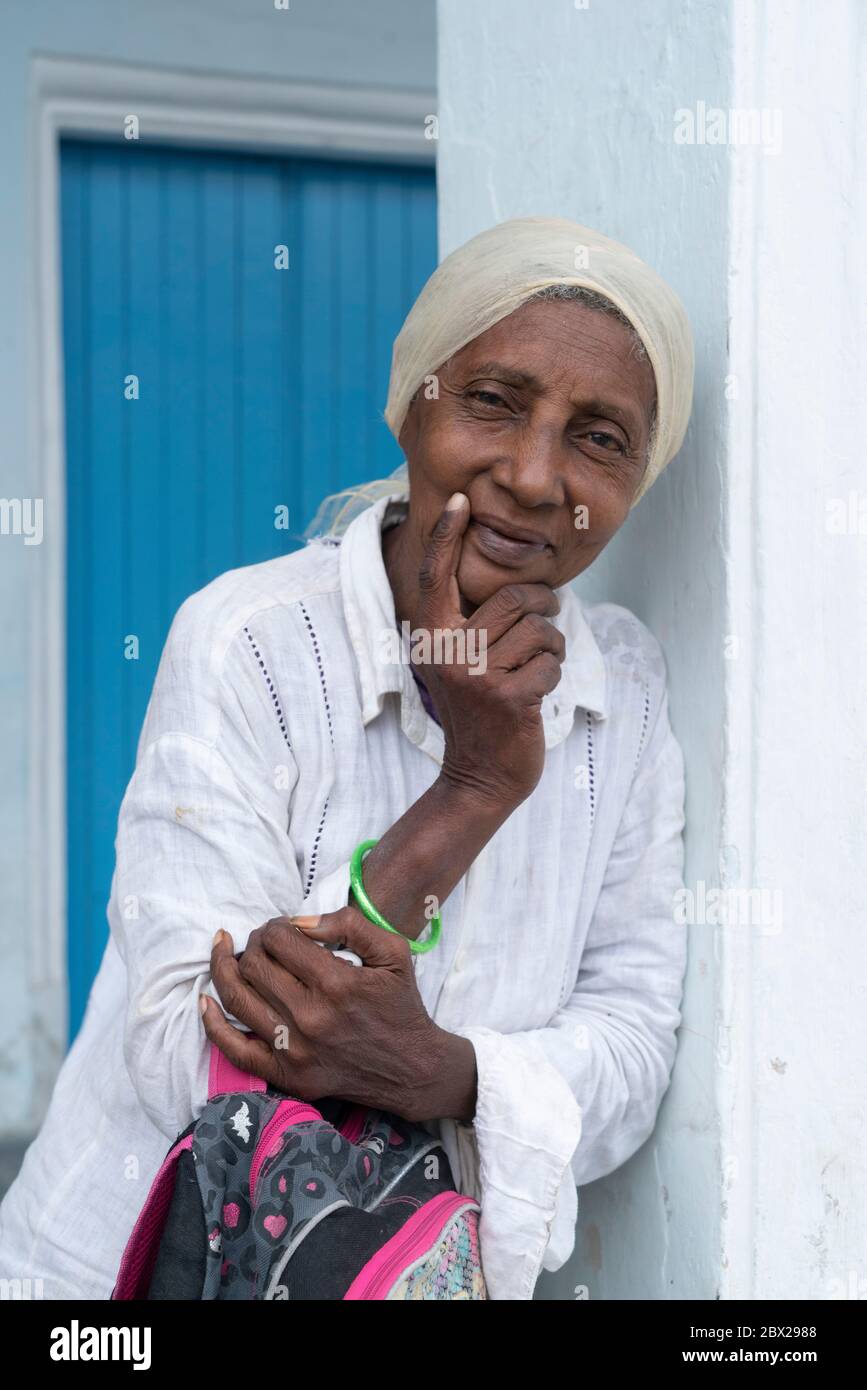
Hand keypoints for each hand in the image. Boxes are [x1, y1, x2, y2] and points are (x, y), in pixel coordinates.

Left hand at [200, 909, 476, 1122]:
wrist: (412, 1068)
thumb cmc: (400, 1004)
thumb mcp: (392, 951)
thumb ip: (349, 924)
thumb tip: (300, 922)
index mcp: (336, 983)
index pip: (279, 940)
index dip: (274, 926)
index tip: (283, 928)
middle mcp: (310, 1017)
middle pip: (254, 965)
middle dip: (253, 943)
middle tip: (262, 940)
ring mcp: (293, 1050)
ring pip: (237, 999)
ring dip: (224, 969)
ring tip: (225, 952)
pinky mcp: (286, 1075)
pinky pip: (233, 1048)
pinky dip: (212, 1022)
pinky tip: (205, 999)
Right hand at [412, 493, 565, 807]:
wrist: (478, 778)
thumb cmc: (477, 711)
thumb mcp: (457, 664)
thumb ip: (468, 624)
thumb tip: (510, 580)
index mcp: (430, 636)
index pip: (438, 574)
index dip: (449, 535)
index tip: (462, 499)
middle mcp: (446, 651)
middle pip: (511, 597)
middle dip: (542, 605)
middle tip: (545, 621)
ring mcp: (475, 675)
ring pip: (538, 628)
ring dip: (551, 647)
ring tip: (537, 666)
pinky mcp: (507, 696)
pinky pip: (550, 663)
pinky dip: (553, 676)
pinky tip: (536, 695)